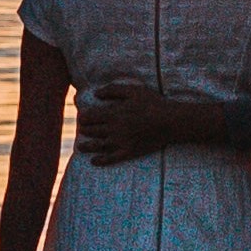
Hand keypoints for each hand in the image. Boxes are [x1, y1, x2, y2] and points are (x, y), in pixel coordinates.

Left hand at [78, 86, 205, 163]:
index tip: (82, 117)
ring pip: (98, 146)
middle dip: (84, 130)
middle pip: (92, 131)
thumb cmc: (153, 103)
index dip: (84, 117)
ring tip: (80, 147)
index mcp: (114, 113)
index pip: (90, 117)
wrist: (170, 121)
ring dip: (86, 146)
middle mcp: (114, 129)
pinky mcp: (129, 152)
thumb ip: (113, 90)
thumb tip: (96, 93)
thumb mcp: (134, 90)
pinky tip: (94, 161)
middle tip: (82, 130)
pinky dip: (100, 160)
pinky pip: (111, 159)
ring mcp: (121, 142)